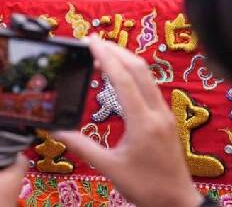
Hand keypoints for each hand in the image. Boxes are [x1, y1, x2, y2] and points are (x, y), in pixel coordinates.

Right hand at [54, 36, 201, 206]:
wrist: (177, 203)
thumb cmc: (146, 187)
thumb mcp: (109, 167)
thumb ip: (81, 146)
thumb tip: (54, 130)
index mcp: (144, 122)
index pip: (124, 80)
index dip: (106, 57)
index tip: (90, 42)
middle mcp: (157, 113)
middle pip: (139, 69)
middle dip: (116, 50)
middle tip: (92, 40)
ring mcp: (164, 115)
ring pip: (146, 76)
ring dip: (124, 60)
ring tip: (102, 52)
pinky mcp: (165, 119)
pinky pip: (149, 87)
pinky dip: (132, 74)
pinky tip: (118, 76)